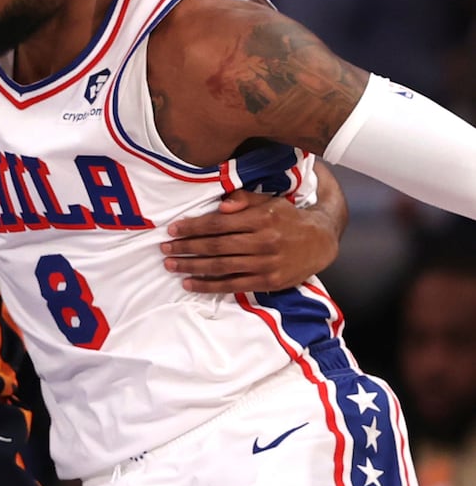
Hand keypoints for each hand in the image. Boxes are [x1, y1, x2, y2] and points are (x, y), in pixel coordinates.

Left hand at [160, 189, 339, 293]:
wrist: (321, 242)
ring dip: (192, 267)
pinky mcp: (268, 282)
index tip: (173, 230)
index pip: (219, 224)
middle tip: (164, 249)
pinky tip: (190, 283)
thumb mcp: (268, 201)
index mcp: (260, 219)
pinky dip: (209, 286)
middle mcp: (263, 242)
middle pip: (216, 246)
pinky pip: (233, 285)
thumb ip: (243, 200)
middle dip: (187, 247)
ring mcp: (265, 264)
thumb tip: (221, 206)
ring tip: (171, 265)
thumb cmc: (287, 218)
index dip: (194, 227)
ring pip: (221, 267)